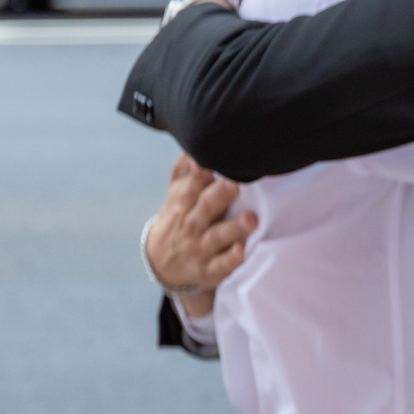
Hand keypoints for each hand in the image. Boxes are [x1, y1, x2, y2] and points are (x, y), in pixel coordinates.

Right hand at [145, 153, 254, 317]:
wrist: (162, 264)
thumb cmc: (178, 220)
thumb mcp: (176, 196)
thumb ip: (184, 170)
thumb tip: (191, 142)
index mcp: (184, 205)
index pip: (192, 185)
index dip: (202, 172)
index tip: (215, 158)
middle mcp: (191, 225)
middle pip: (205, 208)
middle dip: (219, 196)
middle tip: (236, 183)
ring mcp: (200, 248)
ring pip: (217, 237)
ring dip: (233, 228)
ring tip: (252, 219)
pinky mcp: (209, 270)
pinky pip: (221, 266)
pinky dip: (231, 260)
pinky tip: (242, 252)